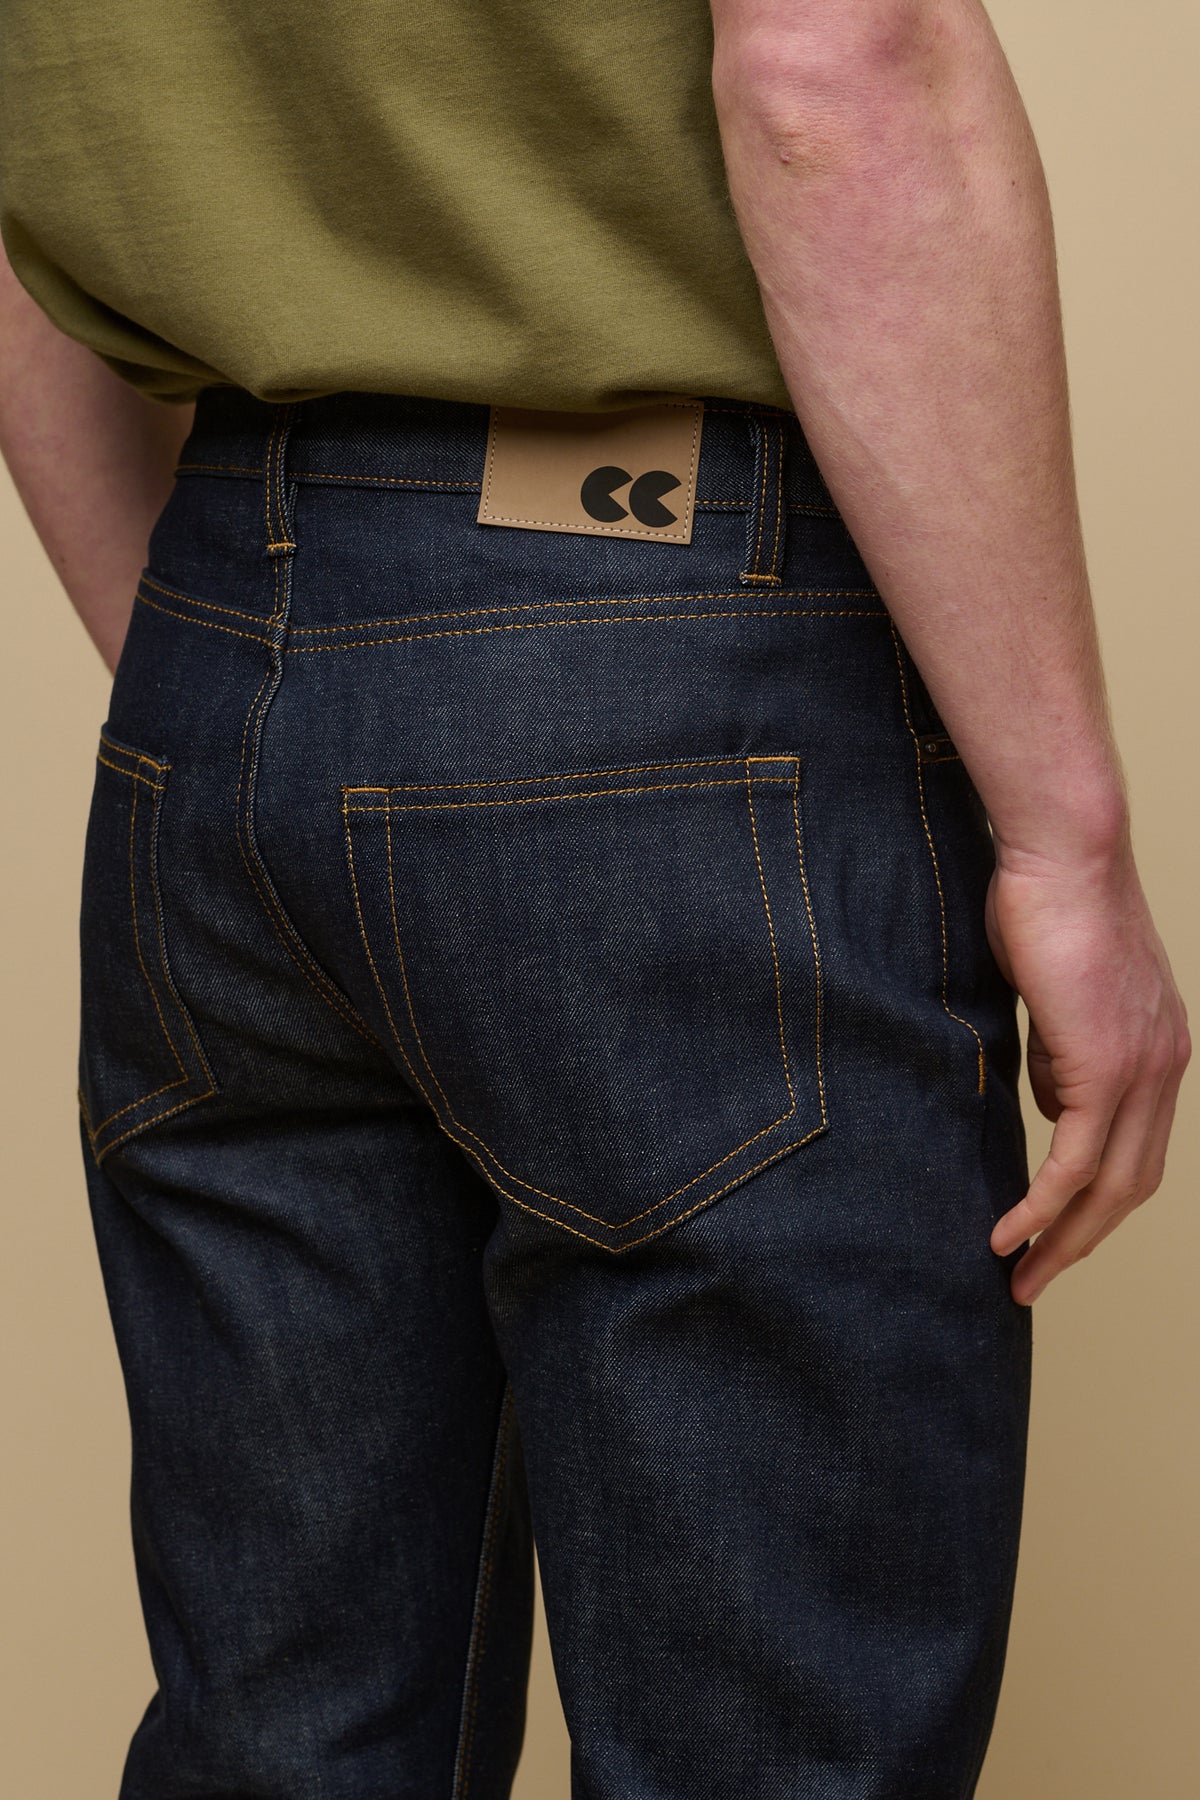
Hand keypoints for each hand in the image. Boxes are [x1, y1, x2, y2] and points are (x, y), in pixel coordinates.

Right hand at [984, 844, 1189, 1303]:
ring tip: (1019, 1274)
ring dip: (1062, 1240)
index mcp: (1158, 1049)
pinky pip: (1074, 1161)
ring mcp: (1142, 1070)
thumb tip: (1048, 1095)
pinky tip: (1010, 1233)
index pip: (1135, 1148)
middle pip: (1132, 1185)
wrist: (1064, 855)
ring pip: (1109, 1186)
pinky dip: (1042, 1207)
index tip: (1052, 1231)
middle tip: (1034, 1277)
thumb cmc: (1047, 903)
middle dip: (1082, 1241)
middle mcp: (1164, 1067)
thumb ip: (1058, 1048)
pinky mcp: (1106, 1068)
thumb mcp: (1055, 993)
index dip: (1096, 1201)